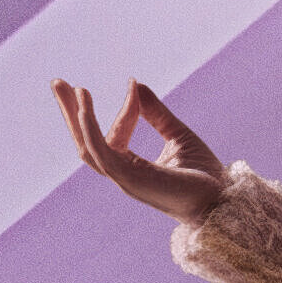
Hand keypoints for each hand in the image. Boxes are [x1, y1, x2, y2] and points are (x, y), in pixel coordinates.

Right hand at [55, 78, 230, 222]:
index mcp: (132, 167)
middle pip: (85, 142)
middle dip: (70, 113)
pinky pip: (102, 151)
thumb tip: (135, 84)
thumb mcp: (178, 134)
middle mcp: (123, 174)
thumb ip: (155, 112)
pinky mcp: (130, 178)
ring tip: (74, 88)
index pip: (113, 135)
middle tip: (57, 83)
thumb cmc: (204, 174)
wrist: (223, 199)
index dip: (124, 110)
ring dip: (77, 117)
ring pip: (88, 147)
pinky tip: (85, 108)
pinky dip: (91, 129)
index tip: (133, 85)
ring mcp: (124, 178)